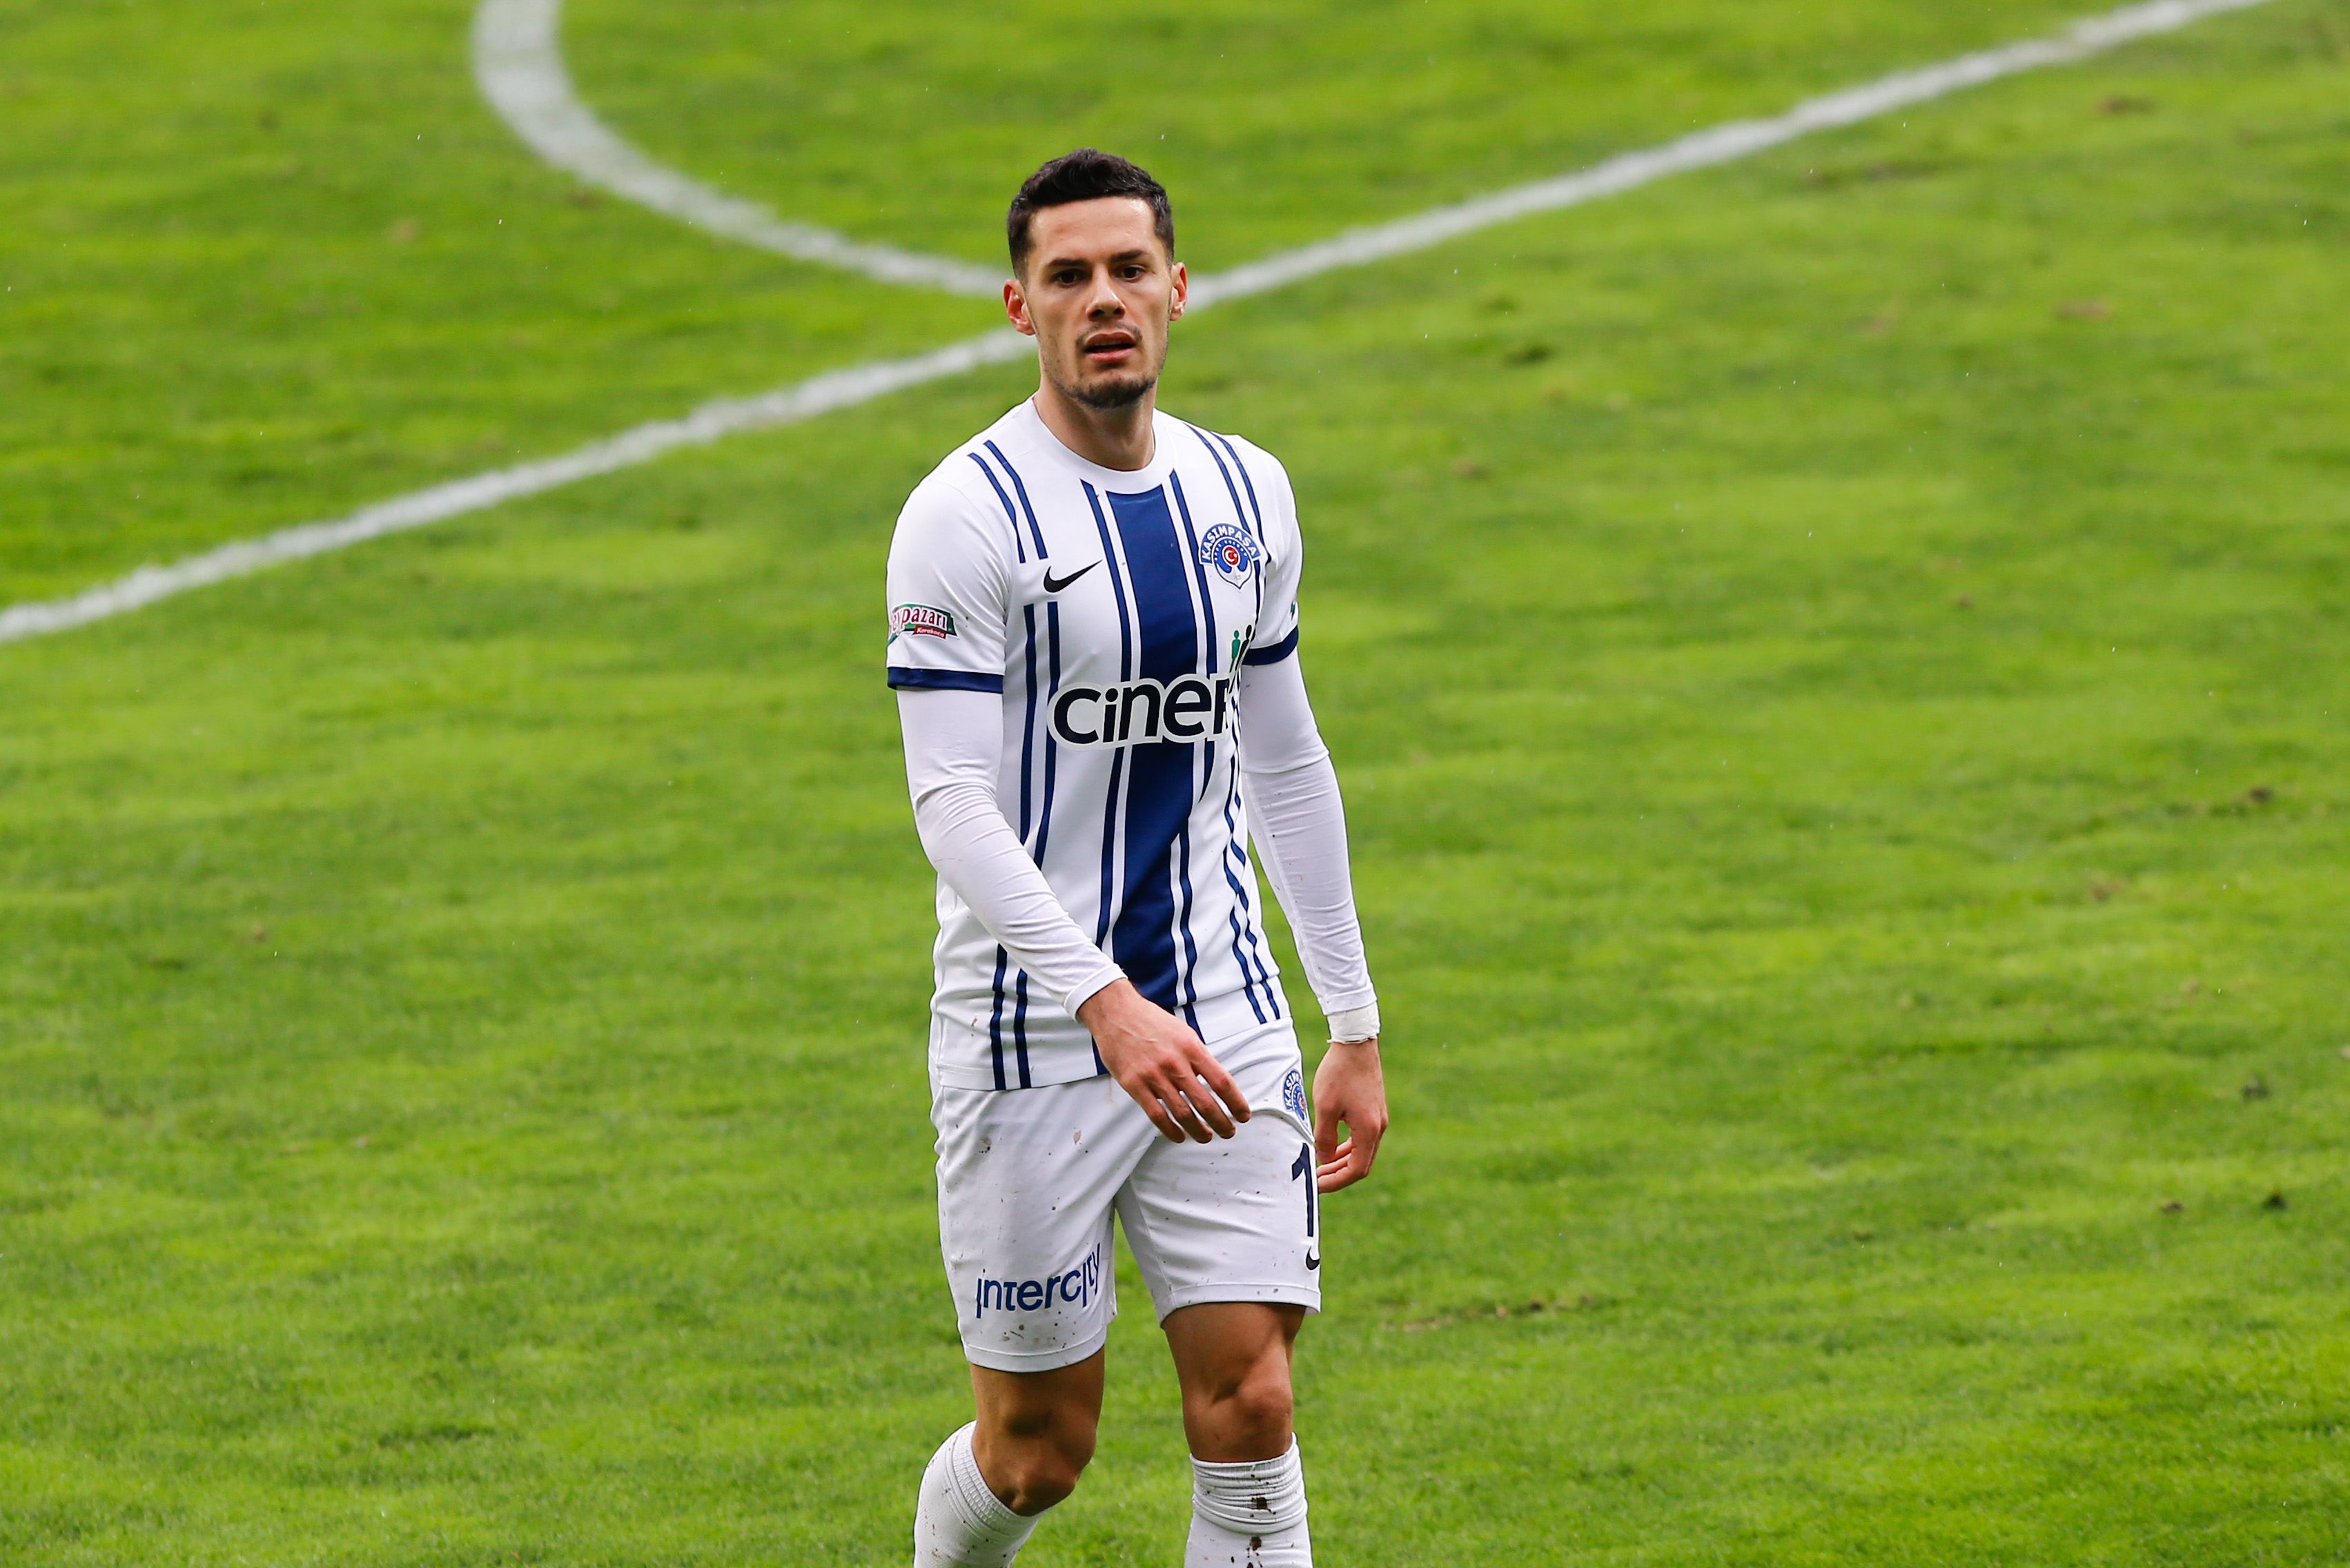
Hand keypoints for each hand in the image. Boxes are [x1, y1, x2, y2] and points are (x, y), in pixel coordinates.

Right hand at [1077, 979, 1250, 1142]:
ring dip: (1199, 1131)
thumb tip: (1216, 1081)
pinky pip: (1157, 1115)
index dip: (1236, 1102)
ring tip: (1206, 1136)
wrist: (1116, 1012)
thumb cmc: (1151, 1022)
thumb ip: (1199, 1057)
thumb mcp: (1184, 1033)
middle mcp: (1175, 1063)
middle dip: (1222, 1123)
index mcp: (1191, 1048)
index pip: (1222, 1081)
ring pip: (1183, 1114)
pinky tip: (1179, 1136)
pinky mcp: (1134, 1085)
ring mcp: (1154, 1075)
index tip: (1243, 1114)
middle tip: (1229, 1131)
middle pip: (1206, 1103)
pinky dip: (1171, 1130)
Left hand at [1312, 1038, 1386, 1192]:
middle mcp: (1378, 1127)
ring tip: (1321, 1165)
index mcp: (1369, 1130)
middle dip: (1338, 1174)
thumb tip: (1324, 1159)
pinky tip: (1331, 1145)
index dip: (1336, 1181)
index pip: (1356, 1170)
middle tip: (1316, 1179)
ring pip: (1362, 1150)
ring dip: (1342, 1160)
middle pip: (1361, 1163)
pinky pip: (1362, 1137)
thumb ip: (1324, 1138)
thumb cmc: (1339, 1074)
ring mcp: (1379, 1118)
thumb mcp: (1325, 1108)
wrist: (1356, 1043)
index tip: (1318, 1185)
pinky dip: (1347, 1146)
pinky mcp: (1374, 1109)